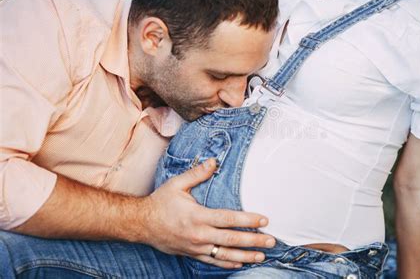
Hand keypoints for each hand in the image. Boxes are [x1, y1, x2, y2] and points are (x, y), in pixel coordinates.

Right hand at [138, 158, 275, 268]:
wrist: (141, 224)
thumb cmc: (160, 202)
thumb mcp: (177, 184)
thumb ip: (197, 173)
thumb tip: (214, 161)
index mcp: (197, 216)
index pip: (228, 219)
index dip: (248, 220)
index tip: (264, 220)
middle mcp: (198, 234)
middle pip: (232, 239)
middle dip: (254, 241)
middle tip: (271, 241)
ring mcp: (195, 247)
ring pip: (225, 255)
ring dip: (246, 255)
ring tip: (262, 255)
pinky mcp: (191, 254)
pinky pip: (213, 261)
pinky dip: (228, 263)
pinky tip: (241, 263)